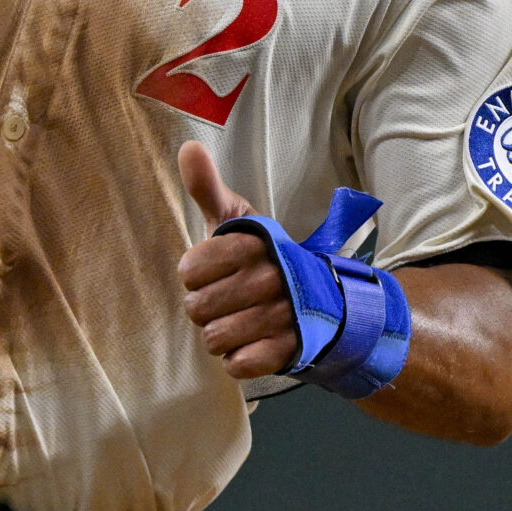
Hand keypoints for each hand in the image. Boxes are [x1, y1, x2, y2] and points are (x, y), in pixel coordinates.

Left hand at [175, 140, 299, 378]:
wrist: (322, 301)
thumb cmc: (264, 259)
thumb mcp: (239, 221)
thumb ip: (209, 187)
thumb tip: (188, 146)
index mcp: (255, 244)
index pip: (190, 270)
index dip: (195, 276)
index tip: (214, 271)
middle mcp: (272, 278)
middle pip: (197, 309)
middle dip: (206, 308)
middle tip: (228, 299)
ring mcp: (284, 316)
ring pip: (215, 338)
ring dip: (221, 334)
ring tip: (241, 320)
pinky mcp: (290, 350)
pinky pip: (239, 364)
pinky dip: (239, 359)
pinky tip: (253, 342)